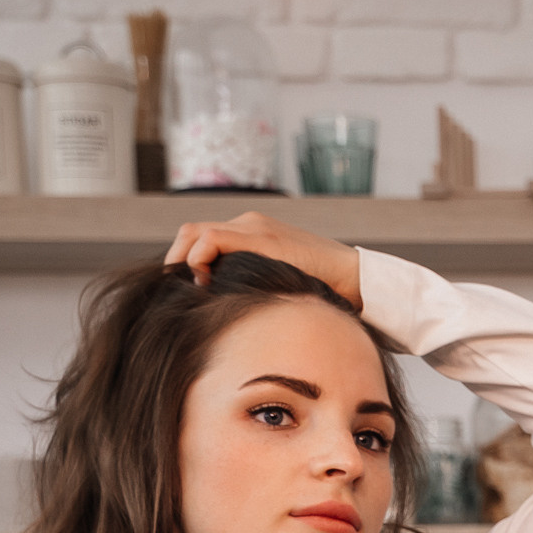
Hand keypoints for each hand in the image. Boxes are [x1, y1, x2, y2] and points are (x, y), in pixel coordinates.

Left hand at [163, 211, 363, 309]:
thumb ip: (253, 286)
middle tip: (177, 291)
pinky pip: (211, 240)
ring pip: (194, 233)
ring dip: (183, 260)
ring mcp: (254, 227)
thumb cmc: (321, 291)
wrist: (354, 280)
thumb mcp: (277, 286)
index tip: (186, 291)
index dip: (185, 263)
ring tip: (191, 289)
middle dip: (177, 261)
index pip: (202, 238)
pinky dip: (199, 261)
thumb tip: (224, 309)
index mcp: (251, 233)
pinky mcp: (260, 237)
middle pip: (191, 232)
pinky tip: (206, 284)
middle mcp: (248, 224)